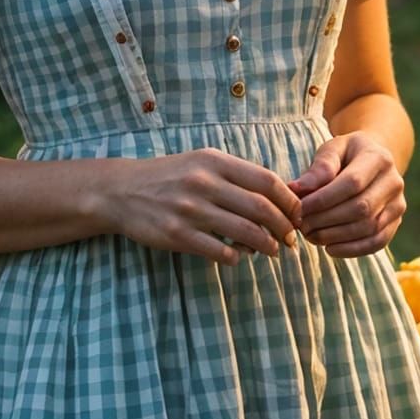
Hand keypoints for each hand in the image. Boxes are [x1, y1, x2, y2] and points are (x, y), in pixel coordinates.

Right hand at [99, 149, 303, 265]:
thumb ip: (235, 175)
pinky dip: (236, 256)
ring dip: (266, 245)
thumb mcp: (201, 162)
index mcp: (214, 161)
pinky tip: (239, 256)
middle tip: (291, 239)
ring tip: (272, 251)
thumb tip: (277, 196)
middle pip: (260, 207)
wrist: (122, 191)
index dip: (288, 201)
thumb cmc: (170, 176)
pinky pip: (219, 251)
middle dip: (283, 226)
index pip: (266, 180)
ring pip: (244, 232)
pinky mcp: (177, 234)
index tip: (297, 215)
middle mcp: (204, 183)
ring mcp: (190, 210)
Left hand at [288, 132, 405, 257]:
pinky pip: (377, 242)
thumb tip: (297, 190)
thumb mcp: (332, 150)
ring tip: (311, 236)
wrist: (372, 162)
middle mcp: (394, 182)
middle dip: (327, 220)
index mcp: (378, 158)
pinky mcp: (395, 223)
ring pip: (368, 228)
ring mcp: (398, 204)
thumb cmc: (346, 156)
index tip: (299, 208)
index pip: (352, 183)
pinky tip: (330, 248)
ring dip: (336, 236)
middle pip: (361, 208)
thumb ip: (319, 168)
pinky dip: (352, 250)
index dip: (323, 199)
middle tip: (302, 226)